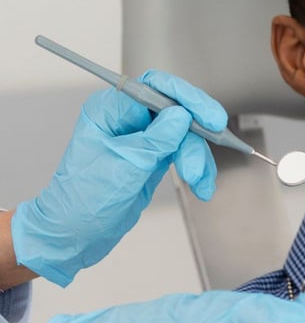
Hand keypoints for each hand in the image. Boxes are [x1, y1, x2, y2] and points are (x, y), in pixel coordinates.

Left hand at [11, 70, 226, 285]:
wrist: (75, 234)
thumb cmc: (83, 200)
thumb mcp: (124, 167)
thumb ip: (155, 139)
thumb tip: (182, 115)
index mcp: (110, 110)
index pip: (155, 87)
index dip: (186, 98)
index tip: (209, 118)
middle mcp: (128, 119)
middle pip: (177, 110)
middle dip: (195, 135)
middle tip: (212, 148)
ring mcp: (143, 138)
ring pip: (186, 135)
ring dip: (198, 158)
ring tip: (198, 182)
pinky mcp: (155, 157)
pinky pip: (185, 153)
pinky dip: (198, 169)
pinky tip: (201, 186)